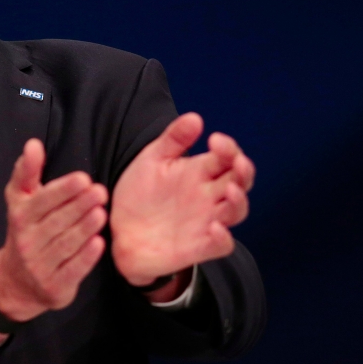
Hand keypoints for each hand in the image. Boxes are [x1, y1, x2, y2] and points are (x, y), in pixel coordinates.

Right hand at [0, 139, 107, 343]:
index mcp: (20, 216)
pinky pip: (72, 269)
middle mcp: (27, 240)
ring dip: (84, 228)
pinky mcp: (54, 286)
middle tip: (100, 192)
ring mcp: (39, 265)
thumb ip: (27, 171)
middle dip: (79, 205)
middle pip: (56, 221)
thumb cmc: (25, 231)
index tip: (83, 178)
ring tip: (101, 213)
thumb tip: (33, 144)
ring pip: (65, 244)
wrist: (15, 282)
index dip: (62, 190)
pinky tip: (99, 244)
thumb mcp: (20, 201)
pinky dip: (86, 257)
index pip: (42, 201)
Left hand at [110, 113, 254, 286]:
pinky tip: (215, 228)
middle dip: (244, 171)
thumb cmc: (139, 194)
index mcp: (200, 172)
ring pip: (237, 211)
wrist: (118, 231)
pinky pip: (221, 245)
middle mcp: (208, 196)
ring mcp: (206, 221)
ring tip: (230, 190)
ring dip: (238, 201)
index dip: (229, 148)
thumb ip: (173, 139)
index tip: (214, 139)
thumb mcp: (152, 160)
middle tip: (237, 162)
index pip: (227, 157)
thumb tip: (195, 117)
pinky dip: (223, 238)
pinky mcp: (198, 247)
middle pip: (240, 182)